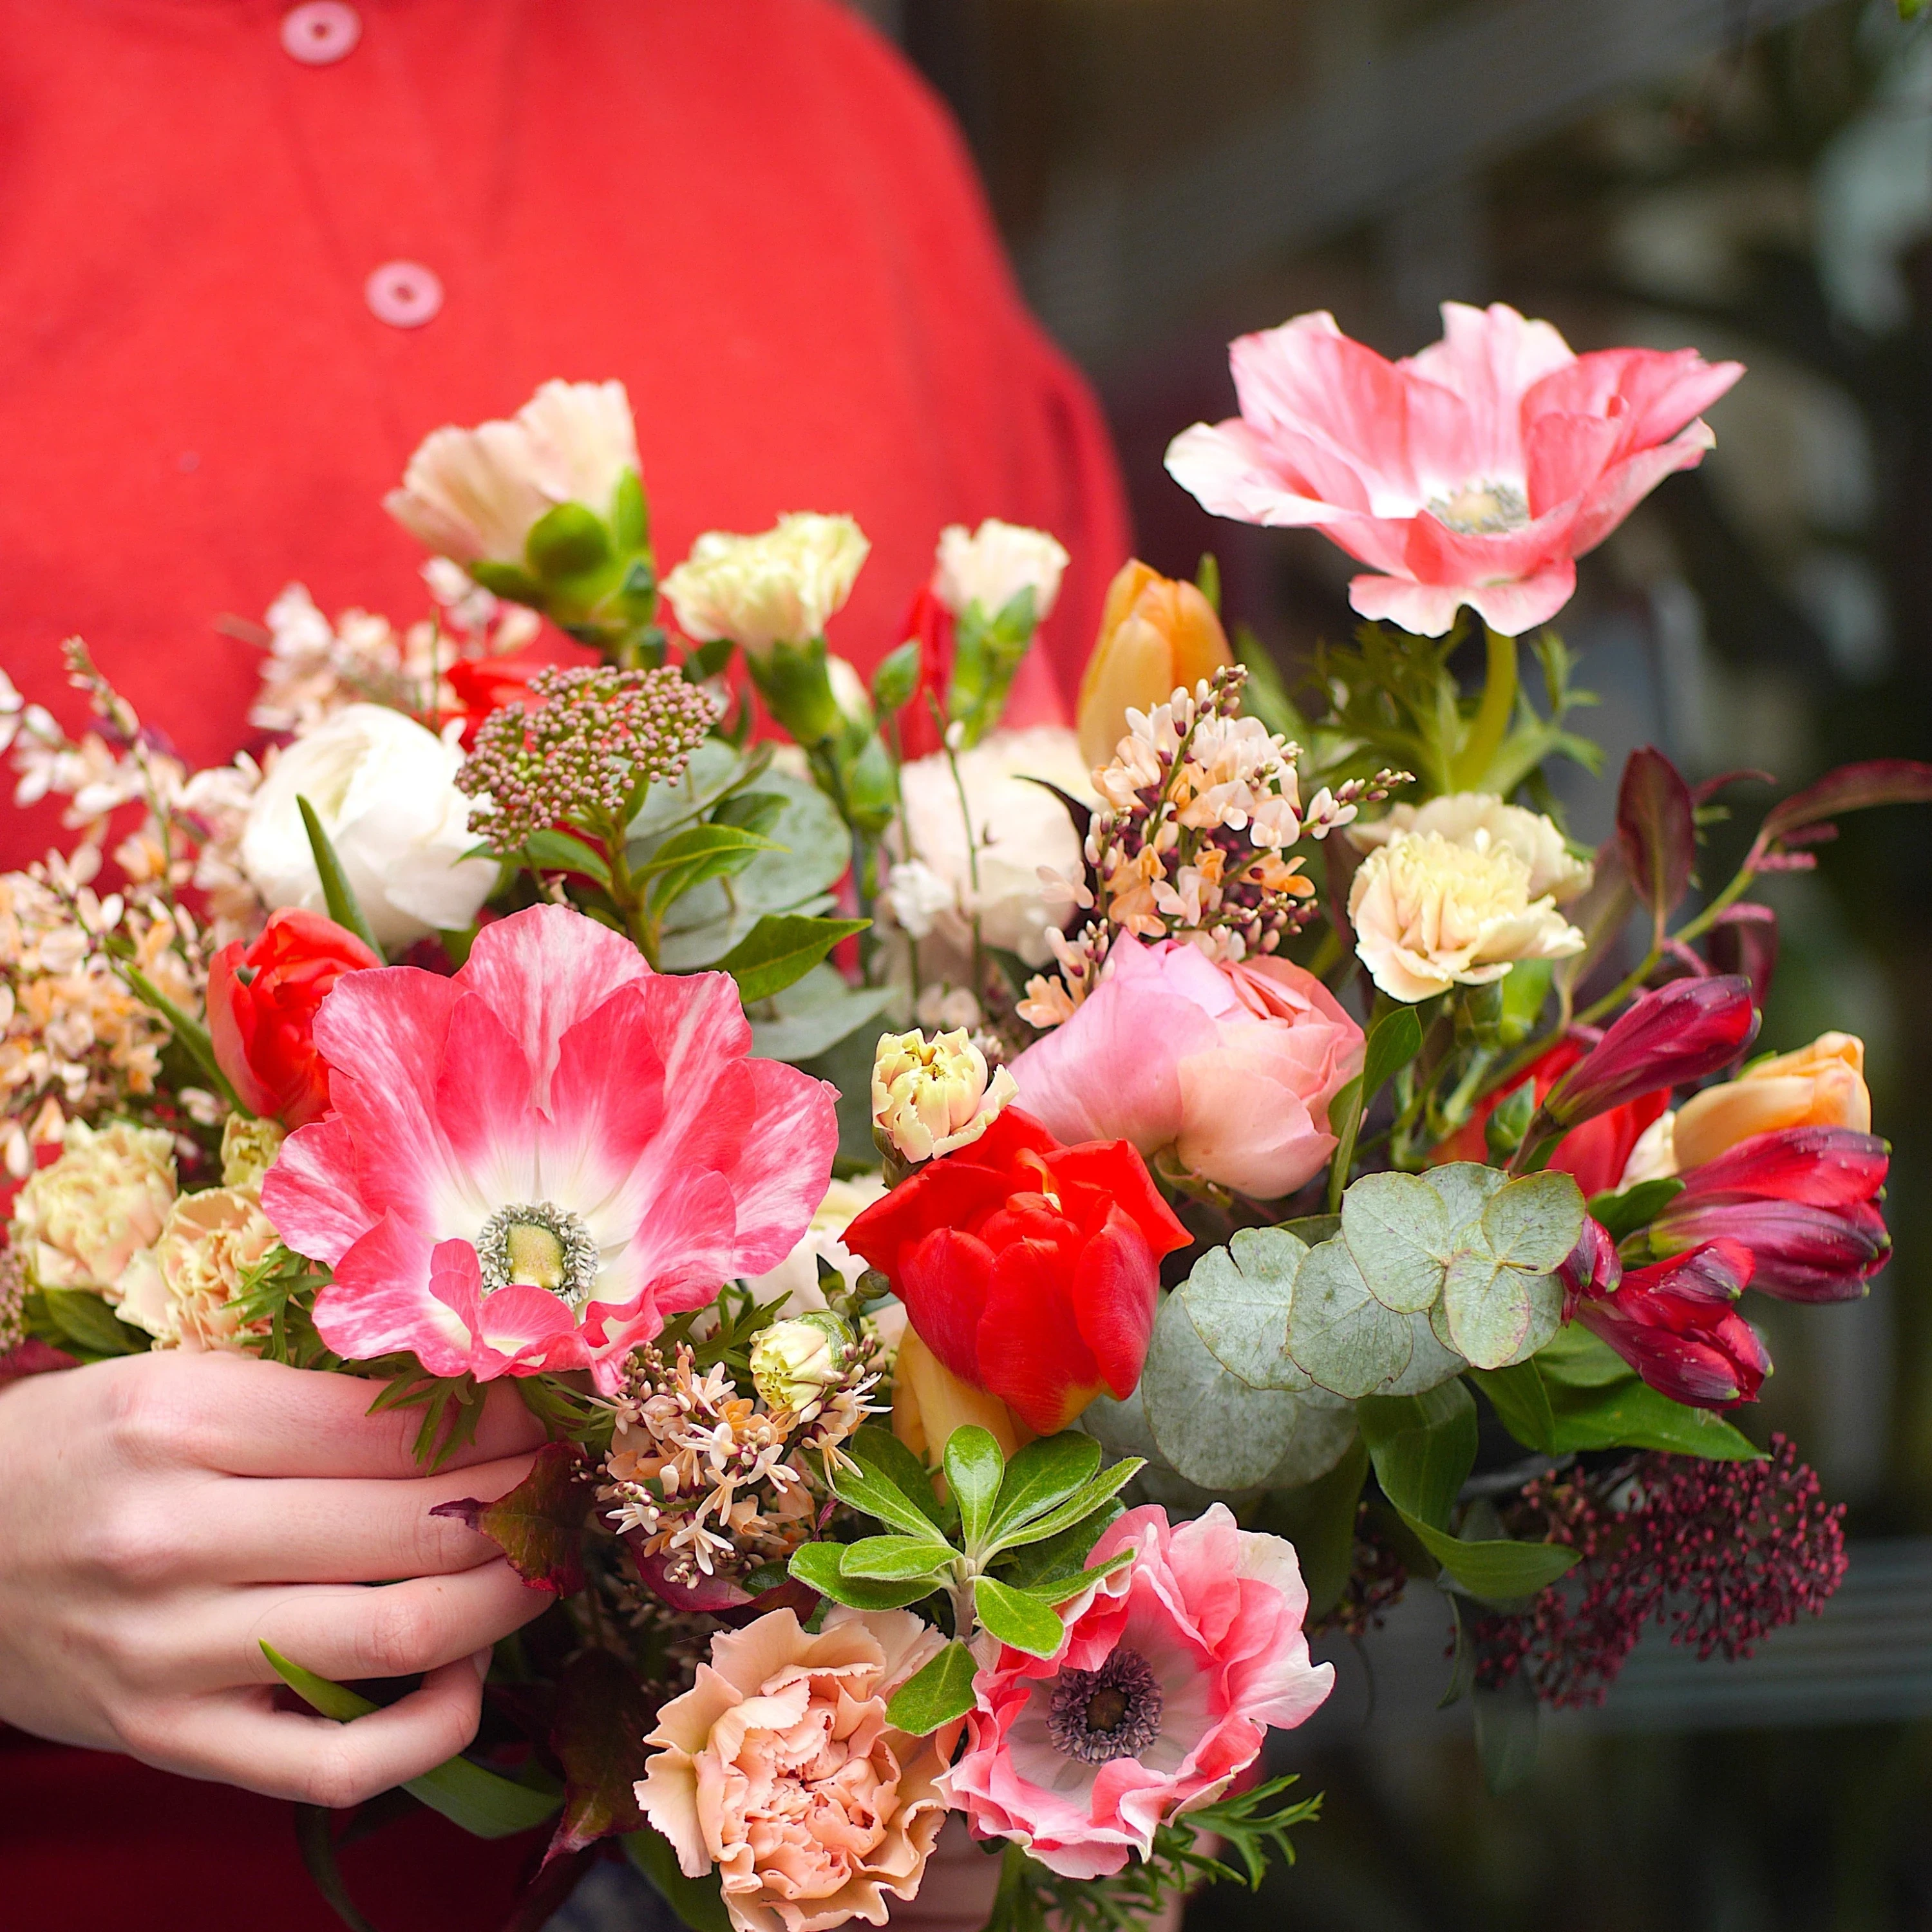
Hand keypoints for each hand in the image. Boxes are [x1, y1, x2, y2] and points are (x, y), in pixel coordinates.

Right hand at [0, 1348, 550, 1808]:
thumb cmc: (76, 1452)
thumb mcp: (179, 1383)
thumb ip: (314, 1400)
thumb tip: (475, 1403)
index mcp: (186, 1422)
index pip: (396, 1429)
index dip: (501, 1424)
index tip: (550, 1417)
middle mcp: (180, 1536)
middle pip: (418, 1526)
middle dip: (523, 1504)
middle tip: (565, 1489)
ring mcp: (175, 1651)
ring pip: (403, 1634)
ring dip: (506, 1600)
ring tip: (543, 1565)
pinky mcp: (172, 1741)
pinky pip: (341, 1763)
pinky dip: (435, 1725)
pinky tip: (466, 1676)